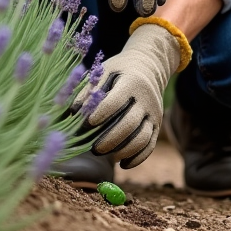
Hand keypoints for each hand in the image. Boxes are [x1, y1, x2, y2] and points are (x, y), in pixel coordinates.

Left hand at [73, 23, 183, 167]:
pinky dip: (137, 158)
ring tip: (108, 157)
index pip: (116, 101)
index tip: (87, 123)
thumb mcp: (105, 70)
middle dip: (110, 139)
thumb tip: (73, 112)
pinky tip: (122, 164)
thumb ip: (88, 89)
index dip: (101, 113)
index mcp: (132, 82)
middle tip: (94, 149)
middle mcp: (146, 99)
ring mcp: (154, 114)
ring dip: (124, 151)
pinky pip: (150, 146)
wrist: (150, 66)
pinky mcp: (157, 125)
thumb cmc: (120, 70)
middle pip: (130, 123)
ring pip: (143, 138)